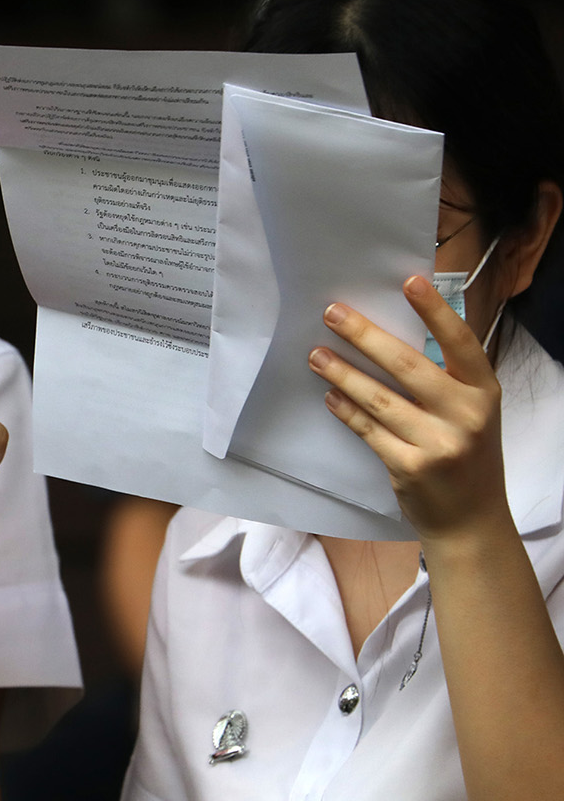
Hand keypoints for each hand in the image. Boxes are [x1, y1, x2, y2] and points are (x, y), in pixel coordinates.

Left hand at [309, 275, 509, 539]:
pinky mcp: (411, 467)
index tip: (408, 281)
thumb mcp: (472, 412)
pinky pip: (369, 431)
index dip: (435, 311)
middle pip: (409, 366)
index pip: (461, 343)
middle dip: (365, 336)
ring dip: (343, 373)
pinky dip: (346, 412)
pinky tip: (328, 396)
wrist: (471, 520)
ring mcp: (439, 443)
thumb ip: (446, 380)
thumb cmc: (466, 455)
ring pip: (380, 399)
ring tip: (315, 355)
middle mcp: (467, 414)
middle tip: (332, 313)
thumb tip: (391, 338)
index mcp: (485, 392)